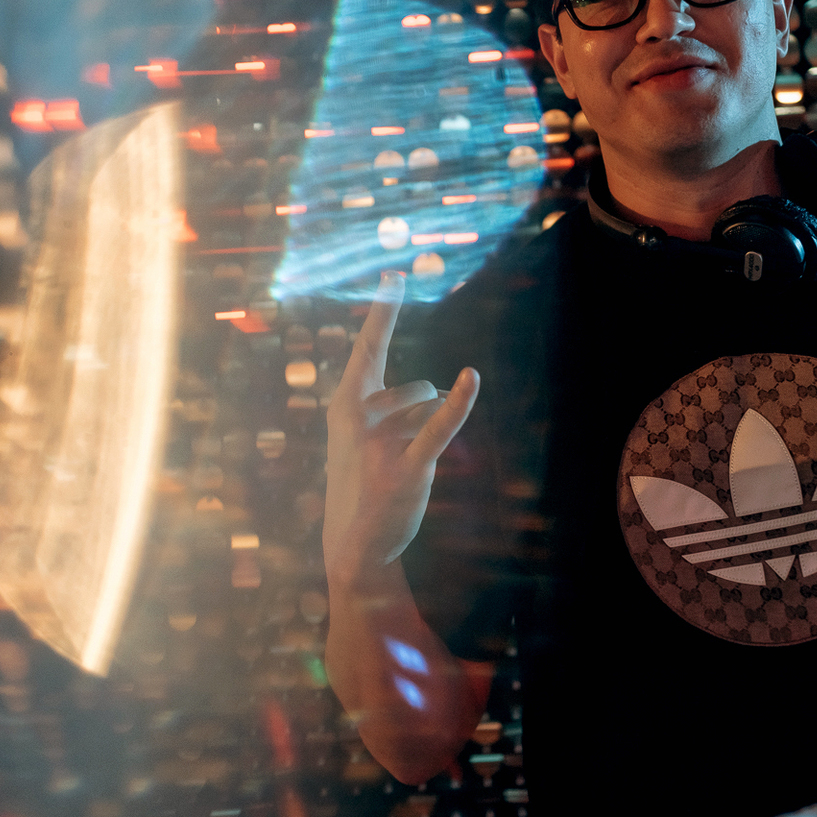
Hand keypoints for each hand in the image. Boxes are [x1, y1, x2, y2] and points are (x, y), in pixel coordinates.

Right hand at [323, 271, 480, 581]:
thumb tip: (438, 394)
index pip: (368, 346)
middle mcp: (359, 418)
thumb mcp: (358, 436)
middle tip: (396, 452)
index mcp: (345, 404)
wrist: (353, 542)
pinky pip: (438, 427)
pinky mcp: (407, 467)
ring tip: (401, 466)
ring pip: (430, 412)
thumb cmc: (360, 481)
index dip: (384, 309)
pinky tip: (472, 378)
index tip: (394, 274)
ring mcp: (381, 443)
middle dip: (423, 413)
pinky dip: (459, 403)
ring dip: (429, 434)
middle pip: (417, 389)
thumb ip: (385, 405)